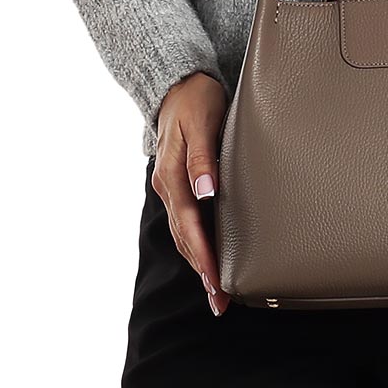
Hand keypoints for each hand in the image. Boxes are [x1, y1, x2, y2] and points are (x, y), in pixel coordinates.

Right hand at [151, 70, 229, 315]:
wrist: (179, 85)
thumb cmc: (197, 101)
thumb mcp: (201, 122)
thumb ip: (203, 158)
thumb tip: (206, 192)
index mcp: (172, 175)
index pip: (189, 225)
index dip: (204, 256)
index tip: (216, 282)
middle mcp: (167, 186)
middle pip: (184, 238)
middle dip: (202, 271)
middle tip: (220, 302)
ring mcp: (170, 188)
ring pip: (183, 235)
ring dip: (199, 264)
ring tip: (215, 292)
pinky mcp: (178, 186)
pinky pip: (185, 223)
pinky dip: (196, 245)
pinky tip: (207, 260)